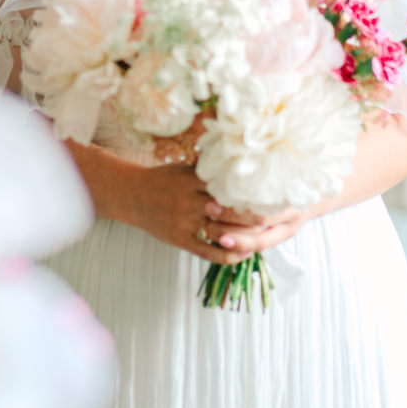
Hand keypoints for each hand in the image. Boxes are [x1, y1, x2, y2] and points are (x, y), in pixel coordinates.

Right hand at [112, 162, 303, 261]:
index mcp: (193, 181)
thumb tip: (238, 152)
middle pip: (229, 212)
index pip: (227, 187)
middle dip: (254, 217)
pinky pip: (208, 253)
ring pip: (222, 234)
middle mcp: (190, 202)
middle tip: (275, 217)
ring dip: (245, 237)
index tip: (269, 194)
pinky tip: (244, 253)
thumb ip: (209, 166)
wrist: (132, 196)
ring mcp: (186, 224)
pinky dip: (229, 255)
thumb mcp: (185, 167)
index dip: (249, 192)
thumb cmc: (164, 180)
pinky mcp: (181, 240)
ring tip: (264, 236)